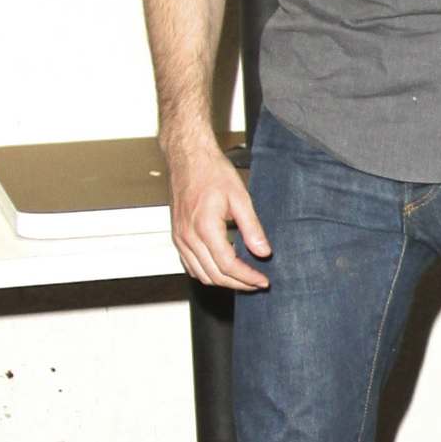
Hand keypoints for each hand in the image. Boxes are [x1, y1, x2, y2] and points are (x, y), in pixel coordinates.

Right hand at [166, 142, 271, 288]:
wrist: (188, 158)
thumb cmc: (211, 171)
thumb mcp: (240, 197)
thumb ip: (252, 228)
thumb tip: (263, 251)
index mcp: (205, 227)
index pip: (228, 265)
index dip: (248, 277)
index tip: (262, 280)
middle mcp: (188, 237)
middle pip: (214, 275)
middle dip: (238, 284)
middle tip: (257, 283)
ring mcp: (179, 238)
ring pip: (200, 275)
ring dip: (223, 282)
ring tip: (243, 279)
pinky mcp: (177, 237)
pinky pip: (190, 266)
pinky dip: (207, 273)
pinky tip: (222, 269)